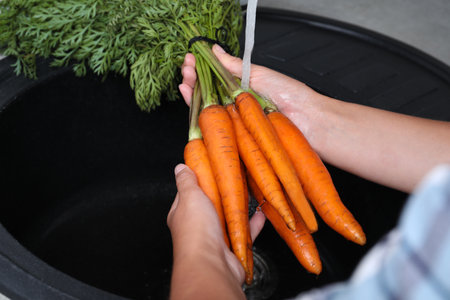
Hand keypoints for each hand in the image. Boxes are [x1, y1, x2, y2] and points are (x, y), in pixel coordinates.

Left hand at [167, 164, 265, 285]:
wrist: (211, 264)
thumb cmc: (196, 231)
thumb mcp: (190, 197)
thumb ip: (186, 182)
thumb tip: (180, 168)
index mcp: (183, 213)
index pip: (189, 192)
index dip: (199, 179)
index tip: (211, 166)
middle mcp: (198, 226)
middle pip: (212, 203)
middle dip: (223, 191)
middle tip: (236, 176)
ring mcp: (215, 237)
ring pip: (230, 217)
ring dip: (240, 206)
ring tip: (250, 192)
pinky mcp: (232, 247)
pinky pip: (245, 231)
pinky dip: (253, 223)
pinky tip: (261, 213)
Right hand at [179, 44, 325, 139]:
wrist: (306, 119)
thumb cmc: (289, 95)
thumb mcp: (257, 73)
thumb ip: (233, 65)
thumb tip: (215, 50)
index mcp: (242, 87)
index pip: (215, 77)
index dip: (201, 68)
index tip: (191, 58)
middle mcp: (236, 104)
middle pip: (208, 92)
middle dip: (193, 78)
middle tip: (185, 68)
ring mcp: (233, 119)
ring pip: (206, 107)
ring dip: (192, 92)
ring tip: (184, 79)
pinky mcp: (232, 135)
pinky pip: (212, 123)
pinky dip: (197, 110)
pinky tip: (189, 97)